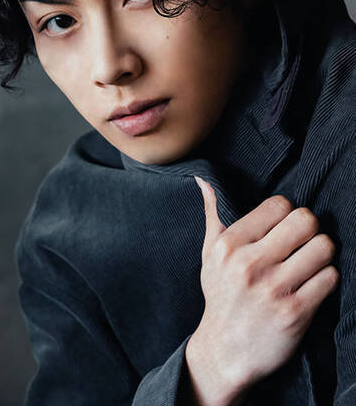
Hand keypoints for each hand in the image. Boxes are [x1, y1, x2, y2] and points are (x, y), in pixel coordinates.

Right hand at [185, 177, 338, 404]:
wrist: (225, 352)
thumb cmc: (221, 297)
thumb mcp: (209, 255)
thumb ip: (213, 215)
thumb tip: (203, 180)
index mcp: (229, 245)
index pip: (278, 205)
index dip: (286, 213)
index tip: (282, 227)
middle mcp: (250, 264)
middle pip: (305, 220)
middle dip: (309, 228)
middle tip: (302, 241)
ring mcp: (274, 289)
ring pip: (323, 247)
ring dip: (321, 254)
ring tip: (310, 262)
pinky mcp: (295, 313)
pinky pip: (329, 278)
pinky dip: (326, 279)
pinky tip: (312, 284)